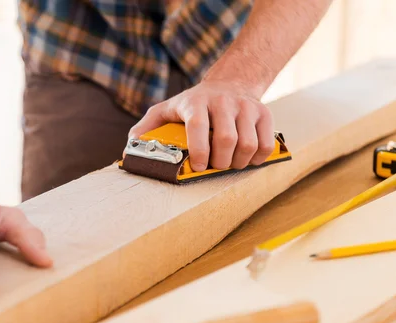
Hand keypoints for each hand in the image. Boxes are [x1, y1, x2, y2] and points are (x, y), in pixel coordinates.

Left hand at [128, 80, 274, 170]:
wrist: (229, 82)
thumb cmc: (193, 104)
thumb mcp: (166, 109)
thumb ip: (147, 127)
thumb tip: (130, 147)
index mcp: (195, 102)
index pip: (198, 126)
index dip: (200, 150)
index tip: (200, 166)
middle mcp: (222, 101)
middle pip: (227, 139)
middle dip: (220, 162)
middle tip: (215, 167)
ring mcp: (245, 106)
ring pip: (248, 144)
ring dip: (238, 162)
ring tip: (229, 163)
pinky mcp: (263, 113)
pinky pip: (266, 143)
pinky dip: (258, 158)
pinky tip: (246, 159)